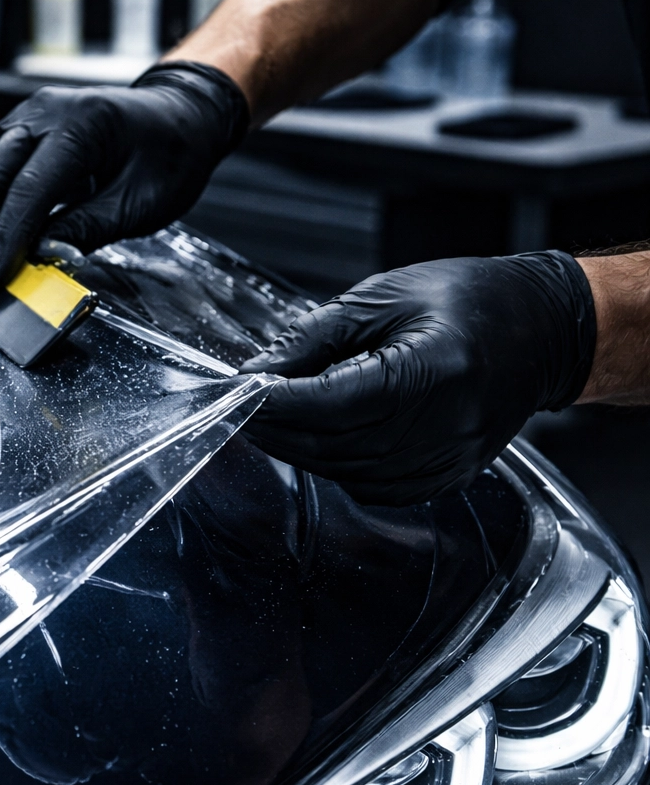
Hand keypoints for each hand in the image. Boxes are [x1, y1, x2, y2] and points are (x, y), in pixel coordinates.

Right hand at [0, 61, 248, 293]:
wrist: (178, 115)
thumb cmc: (169, 157)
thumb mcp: (141, 202)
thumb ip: (88, 228)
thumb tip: (38, 257)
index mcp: (83, 124)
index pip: (28, 188)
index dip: (3, 238)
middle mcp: (44, 112)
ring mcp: (24, 116)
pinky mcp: (13, 128)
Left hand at [239, 252, 596, 505]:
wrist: (543, 328)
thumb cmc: (469, 300)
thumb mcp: (382, 298)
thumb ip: (314, 338)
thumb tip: (258, 372)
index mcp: (433, 371)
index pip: (330, 402)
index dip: (277, 403)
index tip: (241, 391)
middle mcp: (446, 425)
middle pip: (333, 444)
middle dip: (278, 429)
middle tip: (245, 408)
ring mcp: (451, 459)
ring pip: (347, 471)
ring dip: (300, 450)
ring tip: (274, 421)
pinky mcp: (450, 476)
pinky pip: (374, 487)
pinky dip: (336, 466)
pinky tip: (319, 440)